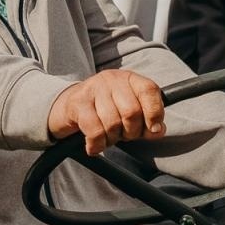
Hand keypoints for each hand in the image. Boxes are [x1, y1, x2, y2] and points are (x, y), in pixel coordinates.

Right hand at [48, 70, 166, 156]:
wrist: (67, 107)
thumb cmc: (103, 112)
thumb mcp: (128, 113)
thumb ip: (147, 121)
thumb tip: (157, 130)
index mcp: (129, 78)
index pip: (150, 90)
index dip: (155, 113)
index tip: (152, 129)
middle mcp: (112, 79)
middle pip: (132, 112)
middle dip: (131, 132)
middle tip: (124, 136)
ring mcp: (93, 88)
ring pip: (113, 123)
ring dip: (112, 140)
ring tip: (107, 138)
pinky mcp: (78, 103)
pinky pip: (95, 131)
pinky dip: (97, 145)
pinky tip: (94, 146)